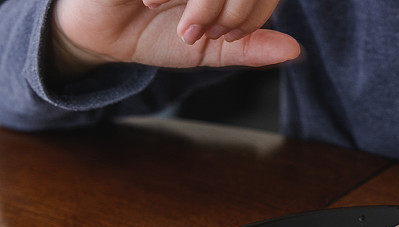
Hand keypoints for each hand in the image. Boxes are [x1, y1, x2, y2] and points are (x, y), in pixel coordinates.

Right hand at [50, 0, 298, 78]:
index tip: (229, 36)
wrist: (103, 37)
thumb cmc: (159, 35)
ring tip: (185, 27)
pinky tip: (151, 3)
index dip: (253, 14)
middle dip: (231, 11)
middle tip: (208, 34)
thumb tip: (295, 49)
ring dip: (204, 4)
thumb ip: (250, 47)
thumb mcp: (211, 49)